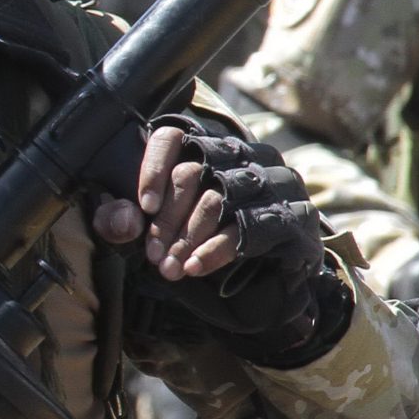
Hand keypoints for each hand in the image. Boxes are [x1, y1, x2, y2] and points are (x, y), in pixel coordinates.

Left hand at [93, 122, 308, 280]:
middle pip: (192, 172)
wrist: (271, 282)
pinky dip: (216, 249)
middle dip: (166, 219)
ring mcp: (275, 181)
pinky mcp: (294, 214)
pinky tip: (195, 266)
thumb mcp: (154, 229)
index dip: (153, 168)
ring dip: (188, 237)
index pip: (172, 137)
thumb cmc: (204, 242)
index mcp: (207, 147)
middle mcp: (244, 155)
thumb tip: (125, 221)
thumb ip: (124, 221)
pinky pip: (249, 226)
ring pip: (218, 199)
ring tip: (170, 268)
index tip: (143, 207)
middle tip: (152, 255)